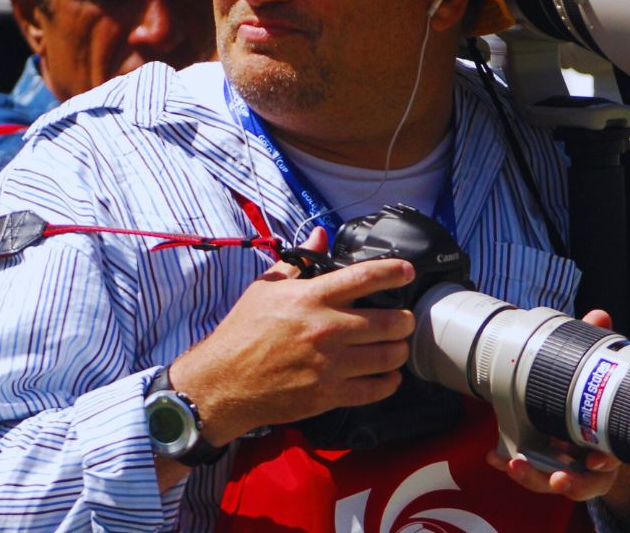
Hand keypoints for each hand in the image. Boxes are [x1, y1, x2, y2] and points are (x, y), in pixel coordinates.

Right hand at [169, 227, 416, 446]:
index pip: (364, 277)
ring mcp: (329, 364)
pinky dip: (389, 382)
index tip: (407, 271)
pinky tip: (388, 376)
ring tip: (396, 346)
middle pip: (389, 322)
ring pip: (388, 356)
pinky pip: (374, 389)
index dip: (393, 272)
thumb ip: (299, 262)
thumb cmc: (242, 332)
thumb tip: (320, 234)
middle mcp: (325, 329)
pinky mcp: (328, 395)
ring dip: (399, 350)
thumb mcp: (266, 288)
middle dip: (404, 320)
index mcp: (311, 298)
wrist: (222, 382)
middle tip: (403, 319)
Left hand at [485, 310, 629, 518]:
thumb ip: (596, 346)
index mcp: (608, 443)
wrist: (583, 409)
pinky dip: (508, 461)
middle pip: (584, 483)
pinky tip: (493, 455)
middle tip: (557, 475)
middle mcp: (590, 462)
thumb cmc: (594, 394)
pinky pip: (526, 469)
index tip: (595, 461)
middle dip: (570, 482)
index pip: (610, 459)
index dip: (604, 463)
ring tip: (515, 465)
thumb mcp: (595, 371)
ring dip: (534, 477)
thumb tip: (599, 315)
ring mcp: (566, 467)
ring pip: (552, 482)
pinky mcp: (541, 464)